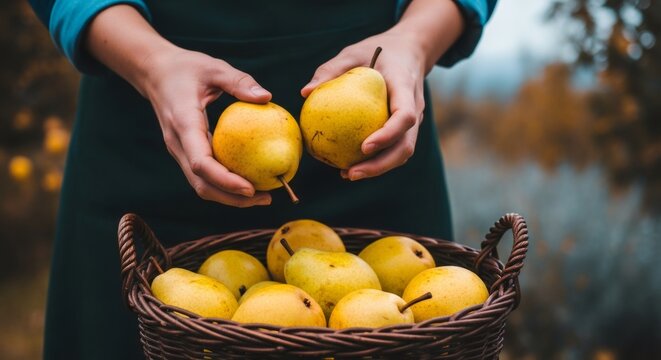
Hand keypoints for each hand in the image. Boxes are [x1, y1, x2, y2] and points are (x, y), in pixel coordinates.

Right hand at [141, 47, 273, 206]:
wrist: (154, 72)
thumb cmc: (186, 67)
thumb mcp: (214, 67)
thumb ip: (239, 81)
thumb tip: (267, 97)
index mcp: (183, 123)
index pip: (201, 163)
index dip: (225, 180)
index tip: (250, 188)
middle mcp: (178, 143)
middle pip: (202, 184)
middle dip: (232, 198)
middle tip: (266, 199)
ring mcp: (179, 151)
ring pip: (201, 185)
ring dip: (229, 197)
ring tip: (262, 196)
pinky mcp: (185, 152)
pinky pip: (204, 176)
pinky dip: (225, 185)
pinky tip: (249, 181)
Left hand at [300, 0, 463, 180]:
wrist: (409, 51)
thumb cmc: (377, 50)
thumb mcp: (353, 52)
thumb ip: (331, 69)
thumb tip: (304, 92)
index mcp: (406, 87)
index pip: (404, 116)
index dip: (387, 135)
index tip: (364, 147)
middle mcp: (415, 107)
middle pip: (406, 145)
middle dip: (381, 165)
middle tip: (351, 173)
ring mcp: (414, 121)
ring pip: (402, 152)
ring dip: (378, 169)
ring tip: (347, 174)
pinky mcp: (406, 129)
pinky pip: (393, 149)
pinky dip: (376, 161)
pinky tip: (349, 165)